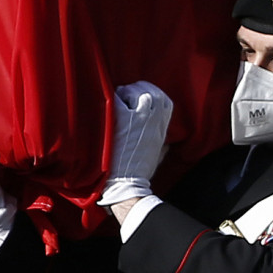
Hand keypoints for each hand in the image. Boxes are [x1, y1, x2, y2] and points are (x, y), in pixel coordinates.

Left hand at [98, 81, 172, 205]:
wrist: (127, 184)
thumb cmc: (140, 173)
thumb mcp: (159, 155)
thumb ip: (163, 143)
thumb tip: (165, 141)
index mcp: (162, 128)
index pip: (165, 101)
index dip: (153, 94)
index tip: (142, 97)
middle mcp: (154, 121)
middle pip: (153, 92)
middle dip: (139, 89)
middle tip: (126, 94)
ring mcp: (140, 119)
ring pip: (138, 91)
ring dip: (126, 92)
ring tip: (118, 100)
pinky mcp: (123, 120)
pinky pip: (118, 99)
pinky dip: (113, 99)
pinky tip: (107, 108)